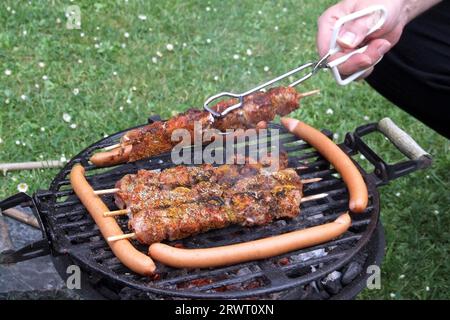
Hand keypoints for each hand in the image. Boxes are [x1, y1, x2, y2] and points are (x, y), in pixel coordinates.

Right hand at [316, 0, 439, 78]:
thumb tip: (344, 43)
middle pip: (335, 65)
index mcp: (328, 24)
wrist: (394, 9)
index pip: (325, 51)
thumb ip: (357, 27)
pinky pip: (356, 72)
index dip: (341, 60)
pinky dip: (370, 65)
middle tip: (378, 48)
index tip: (363, 57)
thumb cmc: (380, 3)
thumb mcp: (370, 11)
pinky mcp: (352, 58)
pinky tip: (379, 49)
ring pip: (347, 71)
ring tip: (381, 44)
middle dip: (358, 62)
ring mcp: (341, 50)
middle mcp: (332, 40)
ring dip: (367, 62)